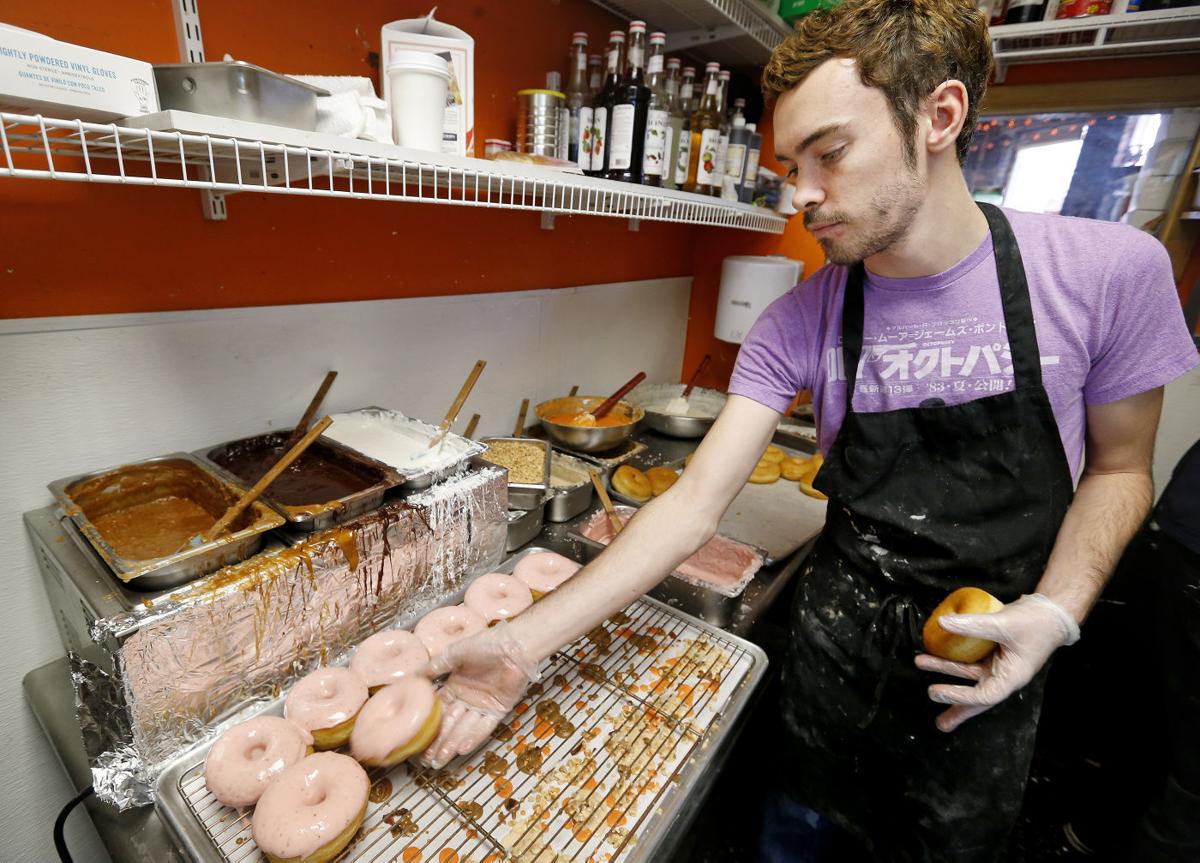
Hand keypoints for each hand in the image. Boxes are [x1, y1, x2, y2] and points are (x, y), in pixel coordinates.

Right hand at [419, 621, 539, 768]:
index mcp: (456, 686)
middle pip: (450, 724)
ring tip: (440, 760)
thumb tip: (414, 675)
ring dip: (453, 744)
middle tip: (427, 760)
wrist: (514, 644)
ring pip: (465, 728)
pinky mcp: (498, 710)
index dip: (429, 726)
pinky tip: (462, 748)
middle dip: (439, 742)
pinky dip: (474, 737)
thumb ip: (436, 666)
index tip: (419, 742)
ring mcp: (483, 706)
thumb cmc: (486, 644)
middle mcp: (467, 699)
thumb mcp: (455, 654)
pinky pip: (484, 726)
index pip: (439, 711)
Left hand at [915, 593, 1079, 732]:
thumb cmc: (1036, 623)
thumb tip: (943, 622)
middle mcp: (1003, 676)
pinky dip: (955, 658)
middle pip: (976, 699)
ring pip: (969, 675)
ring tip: (921, 663)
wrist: (1051, 613)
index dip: (959, 696)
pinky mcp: (993, 654)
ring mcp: (998, 666)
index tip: (937, 692)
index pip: (983, 696)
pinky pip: (971, 661)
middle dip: (956, 710)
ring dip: (946, 671)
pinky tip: (940, 652)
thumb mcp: (1004, 623)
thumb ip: (974, 624)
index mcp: (1011, 678)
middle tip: (939, 723)